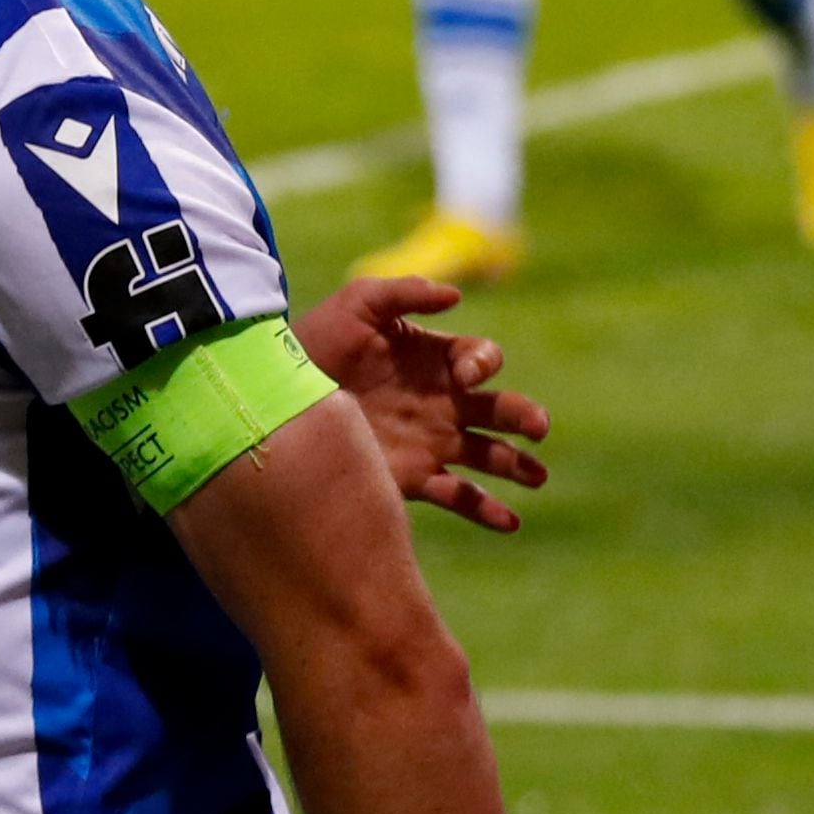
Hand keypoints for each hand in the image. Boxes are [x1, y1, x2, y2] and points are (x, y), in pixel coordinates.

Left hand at [299, 274, 550, 531]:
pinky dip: (488, 509)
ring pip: (489, 454)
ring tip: (536, 476)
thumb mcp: (355, 305)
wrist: (276, 398)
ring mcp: (431, 441)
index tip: (464, 376)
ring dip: (517, 464)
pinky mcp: (413, 476)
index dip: (483, 364)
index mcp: (435, 359)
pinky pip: (461, 495)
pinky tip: (511, 522)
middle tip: (537, 427)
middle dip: (524, 416)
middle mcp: (441, 402)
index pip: (481, 359)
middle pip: (499, 409)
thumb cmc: (314, 342)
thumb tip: (455, 295)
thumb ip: (403, 291)